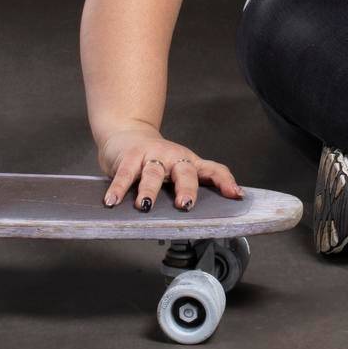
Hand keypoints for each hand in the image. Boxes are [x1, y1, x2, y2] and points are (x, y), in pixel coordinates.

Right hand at [97, 125, 245, 210]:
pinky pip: (124, 174)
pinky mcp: (129, 156)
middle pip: (184, 171)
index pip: (214, 169)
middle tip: (185, 205)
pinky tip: (112, 201)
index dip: (225, 181)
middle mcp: (173, 158)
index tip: (235, 195)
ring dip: (149, 190)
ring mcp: (151, 155)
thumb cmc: (156, 159)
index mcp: (189, 163)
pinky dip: (118, 188)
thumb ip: (189, 189)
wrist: (126, 133)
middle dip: (186, 189)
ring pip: (152, 173)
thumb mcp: (176, 170)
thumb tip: (208, 216)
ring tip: (144, 206)